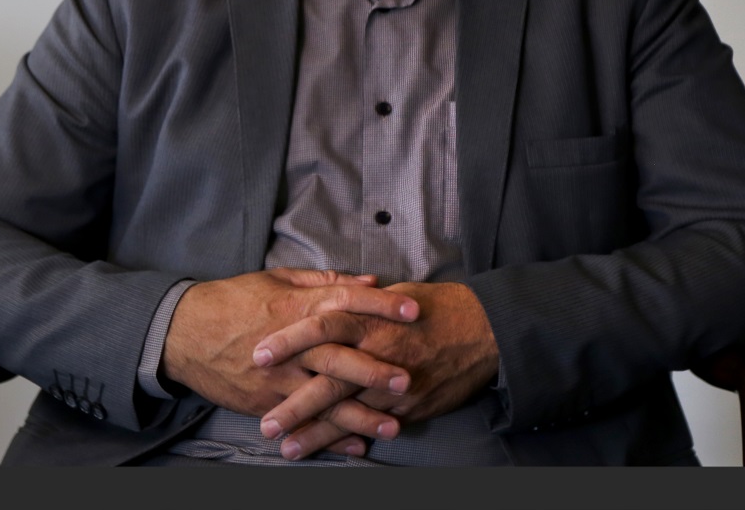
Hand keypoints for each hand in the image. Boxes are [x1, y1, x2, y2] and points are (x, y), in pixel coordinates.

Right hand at [161, 268, 417, 450]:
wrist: (184, 332)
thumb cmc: (234, 300)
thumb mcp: (278, 280)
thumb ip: (325, 282)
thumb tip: (369, 281)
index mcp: (296, 307)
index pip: (345, 302)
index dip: (381, 305)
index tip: (414, 310)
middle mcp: (290, 343)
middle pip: (338, 356)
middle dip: (374, 369)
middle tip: (409, 379)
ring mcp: (277, 376)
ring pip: (324, 398)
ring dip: (359, 415)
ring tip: (392, 426)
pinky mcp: (264, 401)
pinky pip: (302, 421)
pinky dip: (329, 437)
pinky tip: (356, 447)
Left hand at [251, 281, 499, 458]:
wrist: (485, 330)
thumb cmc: (437, 305)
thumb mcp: (394, 293)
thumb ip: (358, 298)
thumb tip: (328, 295)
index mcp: (372, 316)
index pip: (322, 326)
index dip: (289, 340)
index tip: (258, 354)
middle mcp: (379, 351)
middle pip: (328, 379)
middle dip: (294, 403)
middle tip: (263, 422)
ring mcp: (394, 383)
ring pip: (348, 411)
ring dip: (315, 432)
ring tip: (285, 447)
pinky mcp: (409, 405)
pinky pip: (375, 425)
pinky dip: (351, 439)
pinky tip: (331, 452)